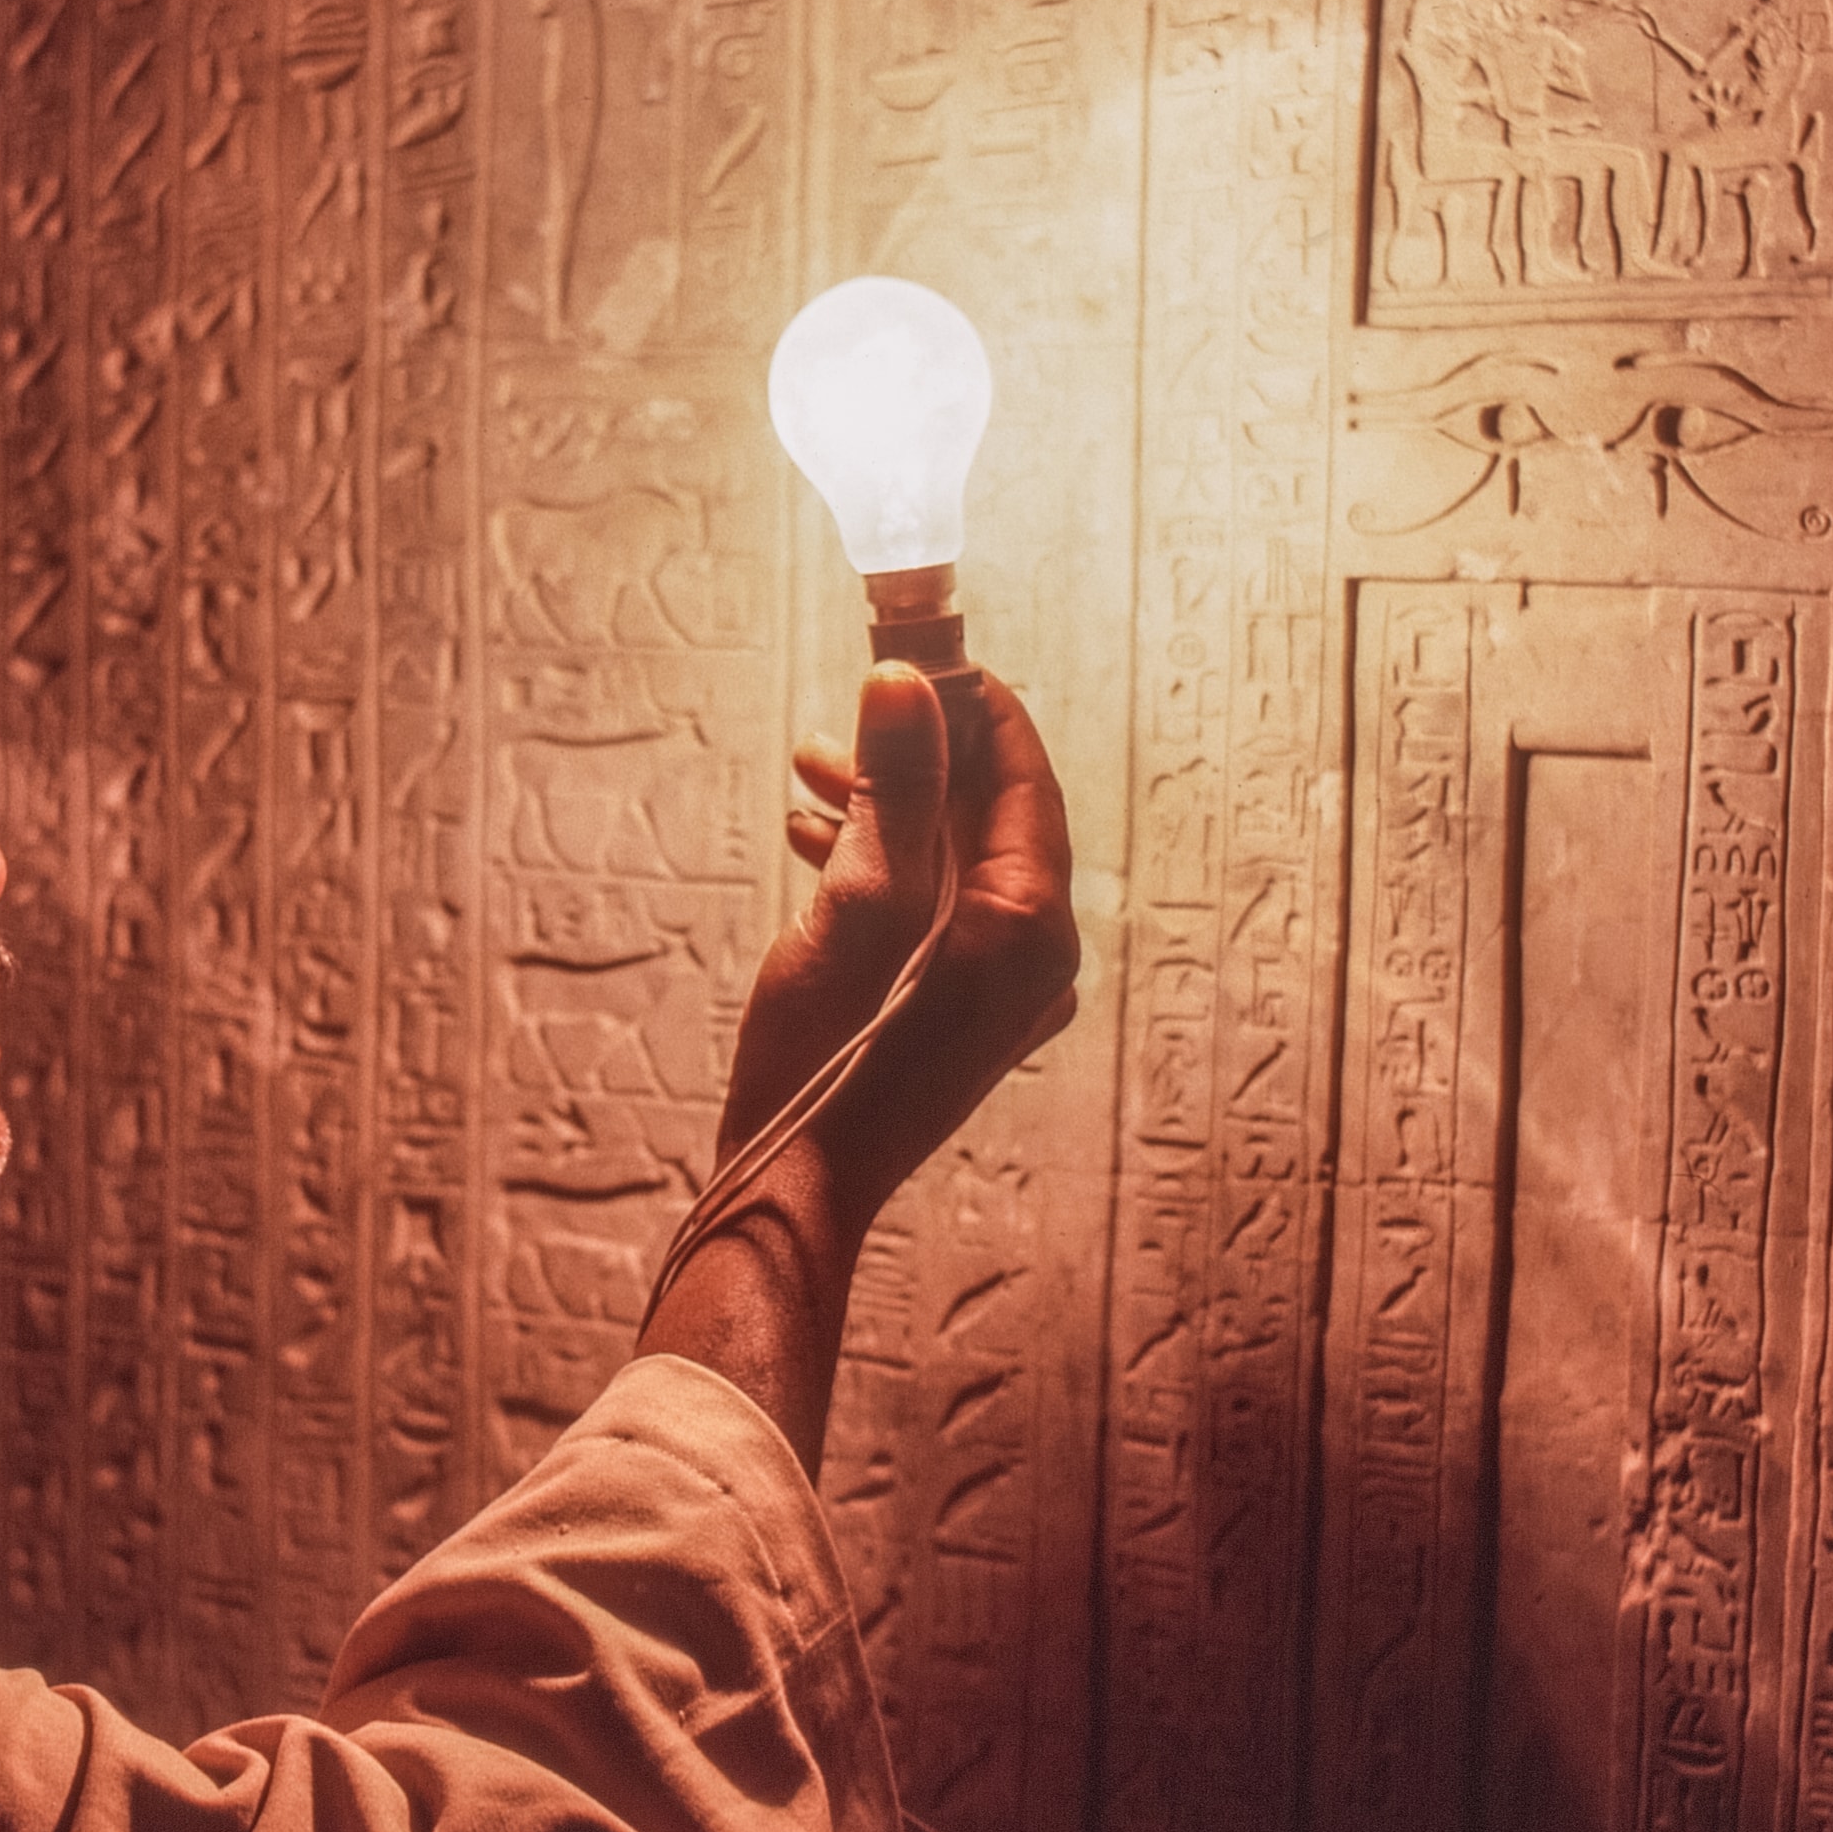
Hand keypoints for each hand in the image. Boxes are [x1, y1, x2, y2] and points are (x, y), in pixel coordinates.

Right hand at [632, 662, 1075, 1470]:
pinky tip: (815, 842)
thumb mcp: (855, 900)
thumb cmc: (824, 1056)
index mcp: (1028, 923)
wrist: (797, 1185)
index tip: (916, 646)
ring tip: (813, 771)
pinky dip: (885, 866)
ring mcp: (1001, 993)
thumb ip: (892, 784)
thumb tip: (909, 679)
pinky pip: (936, 910)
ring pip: (954, 860)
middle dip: (916, 751)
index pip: (1022, 774)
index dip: (970, 700)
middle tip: (850, 703)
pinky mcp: (960, 1015)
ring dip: (889, 806)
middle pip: (990, 813)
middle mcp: (1035, 956)